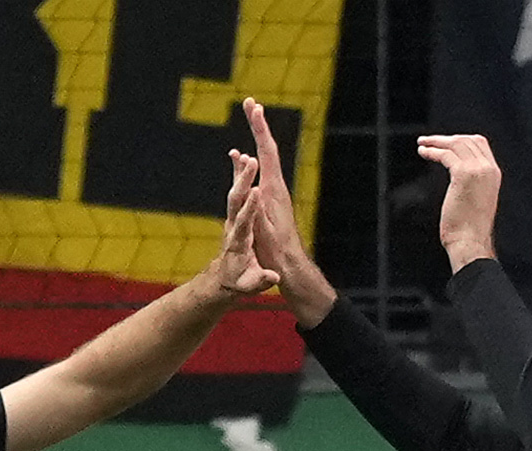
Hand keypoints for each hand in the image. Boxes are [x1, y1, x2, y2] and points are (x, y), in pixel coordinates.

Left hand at [207, 151, 279, 299]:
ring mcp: (232, 220)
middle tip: (251, 161)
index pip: (244, 221)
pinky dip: (239, 178)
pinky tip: (243, 161)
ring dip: (241, 175)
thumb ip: (261, 280)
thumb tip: (274, 277)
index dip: (250, 207)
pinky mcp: (235, 217)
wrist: (224, 279)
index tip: (256, 191)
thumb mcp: (250, 286)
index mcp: (239, 242)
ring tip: (249, 156)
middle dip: (243, 181)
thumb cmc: (239, 282)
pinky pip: (237, 194)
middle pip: (236, 200)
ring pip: (235, 193)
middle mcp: (233, 227)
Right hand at [242, 97, 335, 325]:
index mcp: (274, 190)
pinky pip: (260, 172)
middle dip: (259, 125)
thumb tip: (252, 191)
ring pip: (265, 158)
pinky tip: (241, 156)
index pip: (267, 152)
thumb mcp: (264, 232)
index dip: (260, 129)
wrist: (290, 267)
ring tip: (251, 117)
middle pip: (268, 148)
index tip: (254, 108)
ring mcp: (274, 193)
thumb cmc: (276, 253)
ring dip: (257, 137)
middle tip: (251, 102)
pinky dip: (251, 158)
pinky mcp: (270, 201)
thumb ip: (257, 211)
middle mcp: (276, 187)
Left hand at [414, 134, 501, 270]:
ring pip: (455, 144)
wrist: (471, 242)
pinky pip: (445, 155)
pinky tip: (423, 152)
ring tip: (422, 144)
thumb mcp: (475, 201)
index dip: (460, 140)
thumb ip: (470, 185)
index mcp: (493, 174)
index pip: (479, 144)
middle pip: (467, 141)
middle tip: (428, 140)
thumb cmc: (469, 230)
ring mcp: (478, 170)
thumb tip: (457, 181)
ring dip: (436, 142)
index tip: (444, 142)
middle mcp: (488, 169)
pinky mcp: (464, 174)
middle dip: (446, 138)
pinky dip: (432, 151)